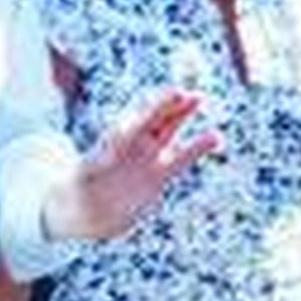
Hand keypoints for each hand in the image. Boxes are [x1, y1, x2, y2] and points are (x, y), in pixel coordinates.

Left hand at [43, 88, 223, 241]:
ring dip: (184, 113)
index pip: (138, 119)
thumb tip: (85, 164)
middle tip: (186, 91)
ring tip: (200, 97)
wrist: (93, 210)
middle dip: (169, 103)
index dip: (155, 107)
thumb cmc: (84, 190)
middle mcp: (134, 143)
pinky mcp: (161, 173)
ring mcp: (149, 155)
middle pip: (155, 116)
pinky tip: (216, 137)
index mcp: (116, 140)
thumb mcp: (85, 179)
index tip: (171, 95)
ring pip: (170, 128)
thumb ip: (92, 170)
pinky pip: (183, 156)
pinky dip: (199, 146)